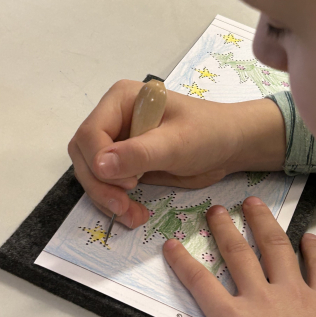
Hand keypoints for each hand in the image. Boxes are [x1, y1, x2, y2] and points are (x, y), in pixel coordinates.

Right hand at [68, 79, 284, 228]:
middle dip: (100, 185)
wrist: (230, 146)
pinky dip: (115, 202)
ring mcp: (118, 141)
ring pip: (92, 173)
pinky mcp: (126, 163)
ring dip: (106, 198)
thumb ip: (138, 153)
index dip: (100, 161)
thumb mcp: (176, 143)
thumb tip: (98, 165)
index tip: (128, 183)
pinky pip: (107, 185)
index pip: (90, 133)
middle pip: (84, 155)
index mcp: (121, 100)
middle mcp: (114, 118)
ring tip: (132, 216)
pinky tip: (134, 213)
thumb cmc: (209, 133)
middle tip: (124, 207)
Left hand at [163, 198, 315, 316]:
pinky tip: (172, 249)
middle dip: (263, 222)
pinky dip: (184, 264)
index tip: (308, 237)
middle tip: (253, 204)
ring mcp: (258, 301)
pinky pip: (201, 283)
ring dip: (225, 229)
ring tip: (216, 212)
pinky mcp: (228, 315)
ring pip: (239, 253)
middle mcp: (291, 295)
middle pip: (276, 247)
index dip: (314, 250)